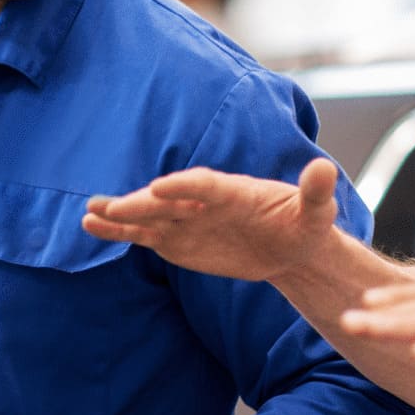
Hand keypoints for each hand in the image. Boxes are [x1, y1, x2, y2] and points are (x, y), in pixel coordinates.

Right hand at [83, 158, 341, 283]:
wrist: (289, 246)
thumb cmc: (304, 224)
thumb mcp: (316, 211)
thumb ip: (315, 192)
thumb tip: (324, 168)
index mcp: (234, 191)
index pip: (206, 185)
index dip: (185, 187)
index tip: (161, 187)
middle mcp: (203, 201)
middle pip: (168, 201)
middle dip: (140, 204)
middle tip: (111, 207)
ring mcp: (186, 218)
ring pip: (148, 216)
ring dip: (120, 215)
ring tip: (90, 215)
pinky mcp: (176, 239)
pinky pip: (144, 235)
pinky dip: (119, 232)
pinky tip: (92, 226)